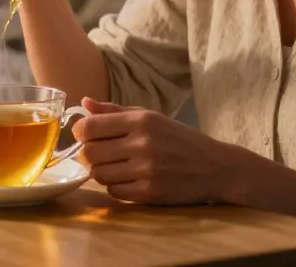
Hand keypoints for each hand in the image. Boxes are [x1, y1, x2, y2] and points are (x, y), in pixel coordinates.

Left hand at [72, 97, 247, 204]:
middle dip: (87, 154)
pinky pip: (114, 191)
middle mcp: (142, 143)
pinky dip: (116, 187)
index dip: (80, 132)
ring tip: (116, 166)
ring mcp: (146, 170)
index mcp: (141, 120)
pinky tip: (129, 179)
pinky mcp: (150, 193)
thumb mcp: (151, 117)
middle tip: (99, 154)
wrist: (216, 167)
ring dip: (102, 171)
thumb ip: (115, 111)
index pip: (91, 126)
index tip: (84, 134)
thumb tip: (84, 104)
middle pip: (89, 153)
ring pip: (99, 174)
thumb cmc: (179, 139)